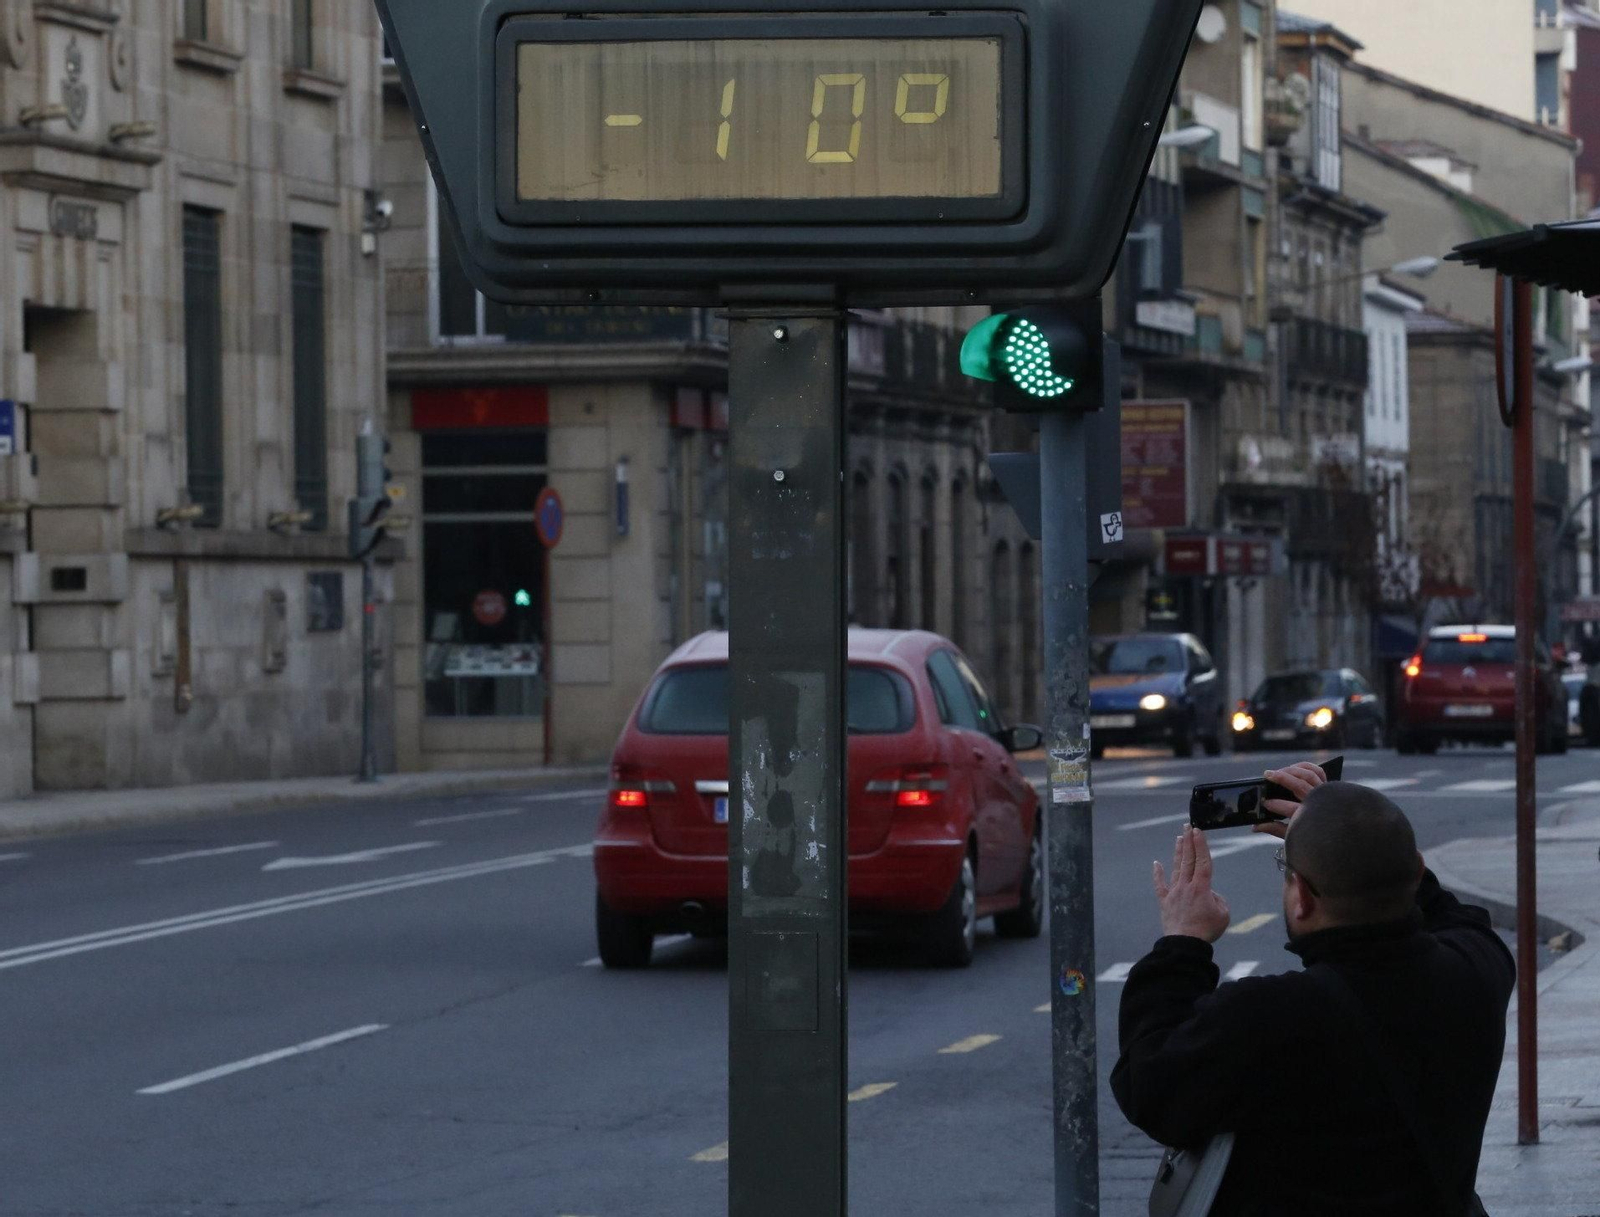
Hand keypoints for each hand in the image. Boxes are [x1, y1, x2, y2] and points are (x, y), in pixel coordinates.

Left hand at [1153, 826, 1230, 942]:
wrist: (1185, 944)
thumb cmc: (1206, 930)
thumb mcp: (1223, 914)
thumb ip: (1218, 899)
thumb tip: (1208, 894)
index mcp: (1202, 887)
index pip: (1203, 861)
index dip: (1201, 844)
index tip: (1198, 830)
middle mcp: (1186, 886)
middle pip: (1188, 859)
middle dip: (1189, 841)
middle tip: (1188, 825)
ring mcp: (1174, 893)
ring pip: (1176, 868)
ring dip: (1178, 851)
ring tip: (1179, 837)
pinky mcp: (1165, 902)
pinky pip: (1160, 885)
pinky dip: (1157, 874)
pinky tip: (1156, 863)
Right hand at [1251, 760, 1329, 838]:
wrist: (1338, 833)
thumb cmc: (1313, 836)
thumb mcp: (1292, 835)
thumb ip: (1274, 828)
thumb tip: (1255, 827)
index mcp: (1308, 817)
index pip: (1288, 807)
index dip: (1274, 804)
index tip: (1264, 803)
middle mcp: (1318, 802)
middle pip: (1299, 785)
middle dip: (1281, 778)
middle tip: (1267, 774)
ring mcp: (1324, 793)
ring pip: (1308, 774)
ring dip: (1291, 770)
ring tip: (1278, 771)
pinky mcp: (1328, 786)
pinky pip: (1318, 771)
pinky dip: (1306, 766)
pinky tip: (1294, 767)